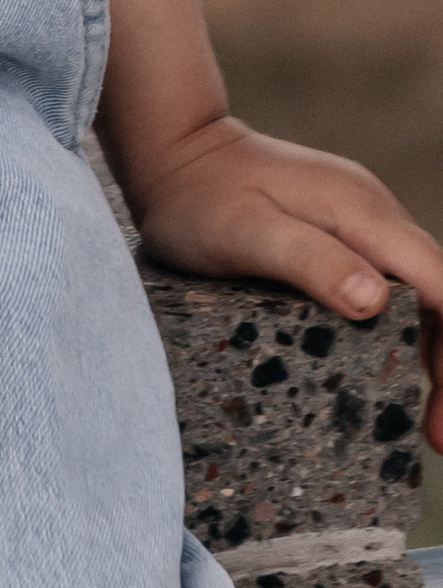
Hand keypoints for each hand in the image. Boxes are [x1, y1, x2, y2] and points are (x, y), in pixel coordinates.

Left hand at [128, 112, 442, 435]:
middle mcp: (371, 213)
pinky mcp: (337, 235)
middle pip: (439, 292)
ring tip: (426, 422)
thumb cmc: (198, 196)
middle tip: (437, 436)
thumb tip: (375, 299)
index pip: (440, 282)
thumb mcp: (244, 232)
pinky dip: (401, 332)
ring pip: (417, 292)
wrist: (170, 151)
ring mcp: (357, 222)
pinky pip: (387, 285)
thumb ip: (308, 260)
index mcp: (361, 210)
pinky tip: (389, 371)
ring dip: (431, 353)